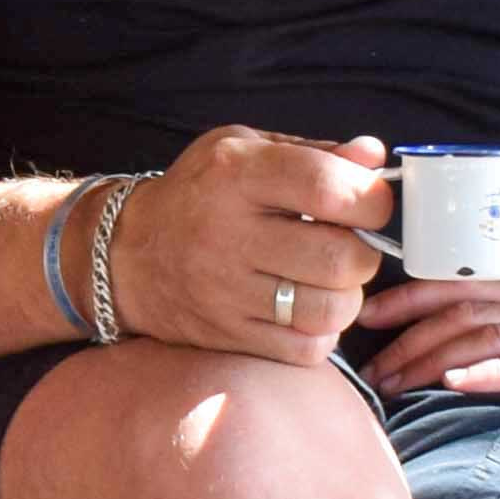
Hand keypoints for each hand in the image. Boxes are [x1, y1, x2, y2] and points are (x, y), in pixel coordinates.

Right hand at [91, 126, 390, 370]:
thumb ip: (315, 153)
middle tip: (346, 245)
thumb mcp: (245, 150)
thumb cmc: (199, 194)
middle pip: (340, 258)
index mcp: (236, 174)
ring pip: (329, 309)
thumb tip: (374, 157)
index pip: (329, 187)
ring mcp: (225, 292)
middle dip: (363, 253)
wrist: (125, 255)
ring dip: (345, 296)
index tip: (368, 203)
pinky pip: (306, 348)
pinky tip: (303, 309)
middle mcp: (228, 234)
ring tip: (326, 280)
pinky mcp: (227, 337)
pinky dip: (320, 331)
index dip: (371, 198)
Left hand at [359, 231, 499, 438]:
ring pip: (488, 337)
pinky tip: (455, 381)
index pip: (472, 285)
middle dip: (404, 332)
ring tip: (390, 380)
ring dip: (431, 358)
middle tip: (359, 358)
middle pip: (464, 309)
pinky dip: (493, 370)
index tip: (372, 316)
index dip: (415, 296)